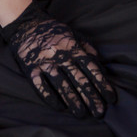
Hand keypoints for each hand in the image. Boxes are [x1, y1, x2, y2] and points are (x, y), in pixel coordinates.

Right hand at [1, 1, 116, 117]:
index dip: (102, 84)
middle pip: (78, 79)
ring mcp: (45, 63)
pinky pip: (40, 85)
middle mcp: (60, 56)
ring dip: (72, 100)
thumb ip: (87, 47)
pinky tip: (59, 107)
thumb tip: (101, 63)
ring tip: (81, 114)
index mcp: (72, 48)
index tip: (111, 98)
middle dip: (90, 97)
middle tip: (99, 112)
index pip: (91, 68)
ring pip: (61, 84)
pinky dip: (49, 97)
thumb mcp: (72, 33)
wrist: (25, 23)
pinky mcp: (31, 68)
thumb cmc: (52, 31)